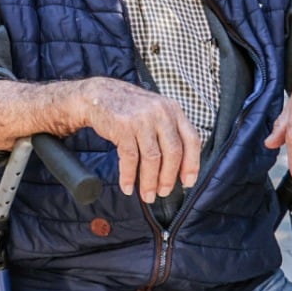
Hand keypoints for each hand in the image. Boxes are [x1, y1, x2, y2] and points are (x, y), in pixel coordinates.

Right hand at [69, 77, 202, 202]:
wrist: (99, 94)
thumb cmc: (130, 109)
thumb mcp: (156, 112)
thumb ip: (169, 132)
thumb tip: (179, 168)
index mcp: (173, 110)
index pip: (191, 140)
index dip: (192, 164)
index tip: (188, 182)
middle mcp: (161, 113)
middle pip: (173, 152)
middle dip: (169, 177)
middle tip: (164, 192)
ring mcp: (142, 119)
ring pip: (152, 158)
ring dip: (150, 182)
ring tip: (147, 195)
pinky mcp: (123, 126)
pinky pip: (130, 158)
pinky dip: (129, 176)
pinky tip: (128, 186)